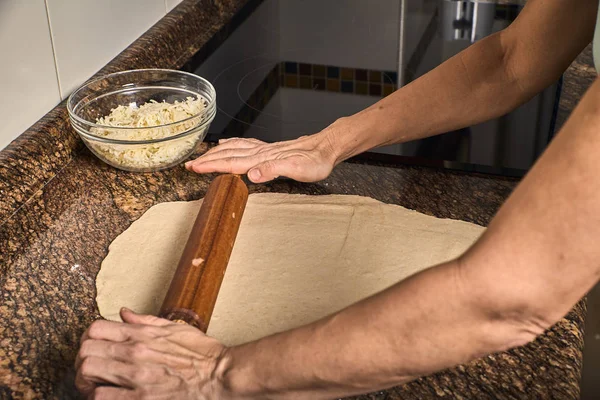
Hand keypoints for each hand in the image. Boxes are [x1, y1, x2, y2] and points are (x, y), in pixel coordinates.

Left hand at [75, 308, 228, 398]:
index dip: (88, 339)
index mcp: (143, 335)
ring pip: (88, 372)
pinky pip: (101, 397)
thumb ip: (146, 321)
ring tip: (95, 386)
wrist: (221, 376)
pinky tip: (107, 397)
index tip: (93, 347)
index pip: (95, 328)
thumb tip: (124, 313)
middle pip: (86, 350)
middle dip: (83, 361)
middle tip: (90, 370)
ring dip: (86, 381)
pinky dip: (98, 397)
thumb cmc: (203, 354)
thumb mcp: (176, 328)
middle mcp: (135, 353)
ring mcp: (136, 376)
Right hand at [185, 131, 338, 182]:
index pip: (232, 163)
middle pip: (228, 155)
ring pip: (234, 149)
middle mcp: (261, 152)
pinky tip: (226, 144)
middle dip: (207, 159)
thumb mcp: (298, 170)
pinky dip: (231, 144)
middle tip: (189, 164)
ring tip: (201, 156)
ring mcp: (265, 150)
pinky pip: (245, 145)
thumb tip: (251, 174)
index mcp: (264, 159)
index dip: (212, 165)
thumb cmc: (315, 162)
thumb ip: (274, 170)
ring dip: (216, 153)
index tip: (195, 168)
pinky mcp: (270, 149)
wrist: (327, 148)